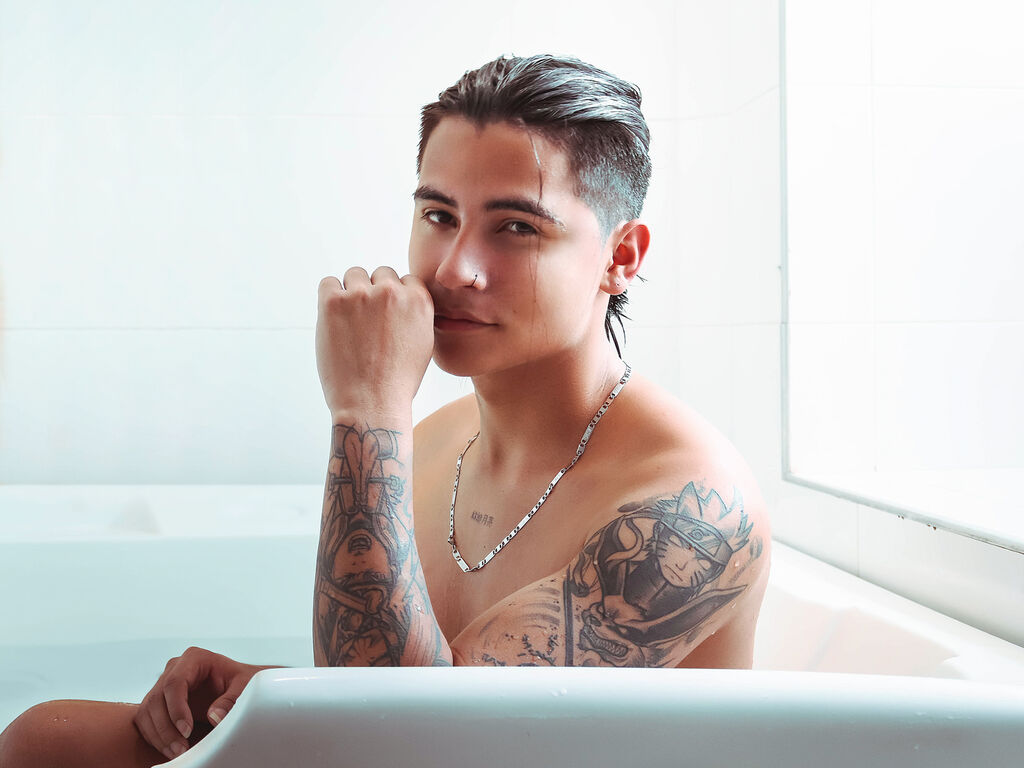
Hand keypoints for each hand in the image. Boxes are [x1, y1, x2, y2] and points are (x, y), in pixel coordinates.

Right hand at [133, 646, 273, 760]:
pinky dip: (155, 736)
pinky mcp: (158, 699)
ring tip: (177, 752)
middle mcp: (175, 668)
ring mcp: (163, 683)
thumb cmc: (239, 681)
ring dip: (158, 736)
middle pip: (157, 698)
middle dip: (166, 728)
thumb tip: (214, 716)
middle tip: (181, 749)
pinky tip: (169, 748)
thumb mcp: (244, 685)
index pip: (174, 683)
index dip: (176, 709)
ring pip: (147, 710)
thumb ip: (232, 698)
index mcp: (194, 658)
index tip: (187, 731)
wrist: (235, 684)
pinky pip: (146, 719)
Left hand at [316, 266, 433, 417]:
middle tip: (367, 325)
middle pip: (380, 275)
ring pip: (354, 275)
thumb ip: (416, 314)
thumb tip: (403, 295)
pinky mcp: (333, 302)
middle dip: (374, 294)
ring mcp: (361, 295)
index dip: (394, 299)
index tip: (386, 319)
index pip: (404, 280)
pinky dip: (329, 297)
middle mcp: (392, 292)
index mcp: (419, 301)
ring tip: (350, 325)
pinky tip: (333, 320)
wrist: (371, 404)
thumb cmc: (397, 382)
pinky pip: (328, 283)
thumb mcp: (424, 344)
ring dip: (351, 293)